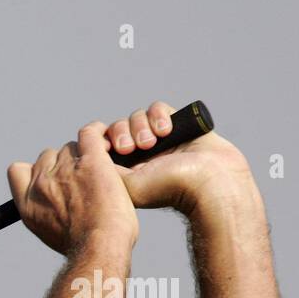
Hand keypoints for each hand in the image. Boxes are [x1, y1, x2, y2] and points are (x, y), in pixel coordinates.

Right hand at [8, 122, 138, 255]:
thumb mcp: (47, 233)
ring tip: (100, 171)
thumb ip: (42, 212)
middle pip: (48, 157)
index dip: (34, 171)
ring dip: (83, 156)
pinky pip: (90, 134)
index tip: (49, 179)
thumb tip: (50, 208)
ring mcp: (65, 169)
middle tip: (83, 180)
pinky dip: (97, 133)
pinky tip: (104, 140)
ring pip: (71, 148)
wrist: (98, 246)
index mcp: (27, 202)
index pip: (17, 170)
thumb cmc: (81, 246)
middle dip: (63, 165)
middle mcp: (41, 183)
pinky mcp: (91, 160)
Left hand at [102, 100, 255, 215]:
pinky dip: (158, 116)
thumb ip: (104, 170)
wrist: (211, 181)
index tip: (112, 150)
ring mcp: (160, 139)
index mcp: (126, 169)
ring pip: (137, 117)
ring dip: (141, 126)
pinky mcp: (178, 125)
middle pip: (118, 128)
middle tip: (131, 148)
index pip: (104, 146)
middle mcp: (142, 154)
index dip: (104, 142)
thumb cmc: (168, 188)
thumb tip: (87, 155)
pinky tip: (165, 131)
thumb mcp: (125, 185)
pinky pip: (157, 108)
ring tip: (153, 142)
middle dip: (122, 133)